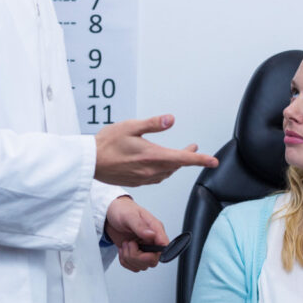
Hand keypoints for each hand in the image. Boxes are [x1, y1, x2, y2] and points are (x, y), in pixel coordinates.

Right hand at [94, 114, 217, 186]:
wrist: (89, 162)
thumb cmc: (107, 143)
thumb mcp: (130, 126)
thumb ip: (153, 124)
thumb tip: (171, 119)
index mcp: (152, 156)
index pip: (183, 158)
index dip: (200, 159)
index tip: (213, 161)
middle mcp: (150, 170)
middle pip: (177, 166)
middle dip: (189, 157)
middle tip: (194, 147)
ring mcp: (143, 178)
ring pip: (168, 173)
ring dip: (176, 164)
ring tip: (180, 155)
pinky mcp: (137, 182)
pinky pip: (157, 178)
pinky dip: (164, 170)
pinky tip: (161, 164)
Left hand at [104, 196, 165, 271]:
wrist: (110, 214)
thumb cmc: (121, 210)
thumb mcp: (129, 216)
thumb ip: (140, 226)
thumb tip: (152, 235)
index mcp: (155, 228)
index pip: (164, 246)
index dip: (155, 252)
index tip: (142, 249)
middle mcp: (152, 240)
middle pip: (153, 261)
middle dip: (137, 257)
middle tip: (129, 244)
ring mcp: (144, 248)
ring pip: (143, 266)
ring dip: (129, 259)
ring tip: (125, 245)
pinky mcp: (136, 254)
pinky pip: (134, 267)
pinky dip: (125, 262)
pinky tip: (123, 250)